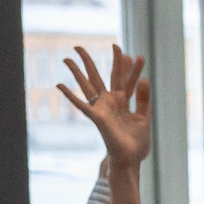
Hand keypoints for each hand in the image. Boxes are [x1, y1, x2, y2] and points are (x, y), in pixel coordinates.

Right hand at [57, 44, 151, 170]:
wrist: (130, 159)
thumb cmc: (136, 142)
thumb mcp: (143, 117)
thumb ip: (143, 99)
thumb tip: (145, 79)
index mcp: (123, 101)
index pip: (126, 79)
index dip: (130, 67)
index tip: (136, 54)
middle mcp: (110, 102)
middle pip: (102, 76)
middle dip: (95, 61)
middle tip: (90, 44)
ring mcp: (102, 108)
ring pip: (88, 85)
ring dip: (77, 72)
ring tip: (67, 57)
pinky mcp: (97, 117)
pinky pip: (81, 105)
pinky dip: (70, 95)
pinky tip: (59, 85)